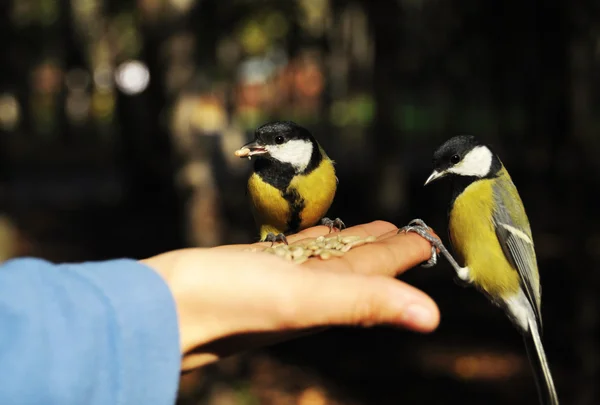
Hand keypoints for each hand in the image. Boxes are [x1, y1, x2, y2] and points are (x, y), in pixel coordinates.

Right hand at [141, 221, 439, 371]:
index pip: (375, 273)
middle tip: (404, 229)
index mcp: (324, 299)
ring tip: (366, 227)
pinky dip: (309, 240)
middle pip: (354, 264)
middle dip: (380, 248)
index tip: (426, 240)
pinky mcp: (250, 270)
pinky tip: (312, 233)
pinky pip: (291, 252)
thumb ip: (364, 302)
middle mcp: (305, 292)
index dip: (403, 257)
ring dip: (348, 242)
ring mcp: (277, 281)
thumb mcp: (302, 300)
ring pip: (324, 257)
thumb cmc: (228, 302)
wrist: (157, 308)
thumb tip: (432, 318)